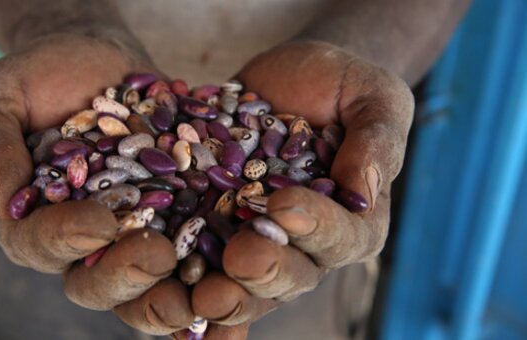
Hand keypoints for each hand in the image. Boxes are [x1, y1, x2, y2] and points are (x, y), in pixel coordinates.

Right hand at [0, 33, 193, 334]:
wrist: (97, 59)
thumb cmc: (36, 76)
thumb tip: (5, 201)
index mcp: (33, 219)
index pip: (39, 244)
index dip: (66, 238)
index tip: (100, 221)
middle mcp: (83, 239)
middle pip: (96, 279)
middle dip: (127, 275)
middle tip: (158, 255)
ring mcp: (133, 230)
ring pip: (151, 278)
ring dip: (179, 286)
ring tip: (209, 284)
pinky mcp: (176, 212)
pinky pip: (195, 243)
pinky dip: (217, 256)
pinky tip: (245, 257)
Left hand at [184, 41, 414, 338]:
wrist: (292, 78)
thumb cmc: (344, 85)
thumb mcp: (373, 99)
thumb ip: (374, 143)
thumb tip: (362, 196)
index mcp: (354, 221)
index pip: (341, 237)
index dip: (315, 227)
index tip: (284, 205)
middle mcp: (306, 243)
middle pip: (290, 275)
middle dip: (264, 270)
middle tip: (239, 258)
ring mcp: (258, 238)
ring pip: (243, 282)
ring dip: (221, 292)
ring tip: (198, 293)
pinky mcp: (216, 225)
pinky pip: (200, 256)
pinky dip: (184, 275)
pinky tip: (164, 286)